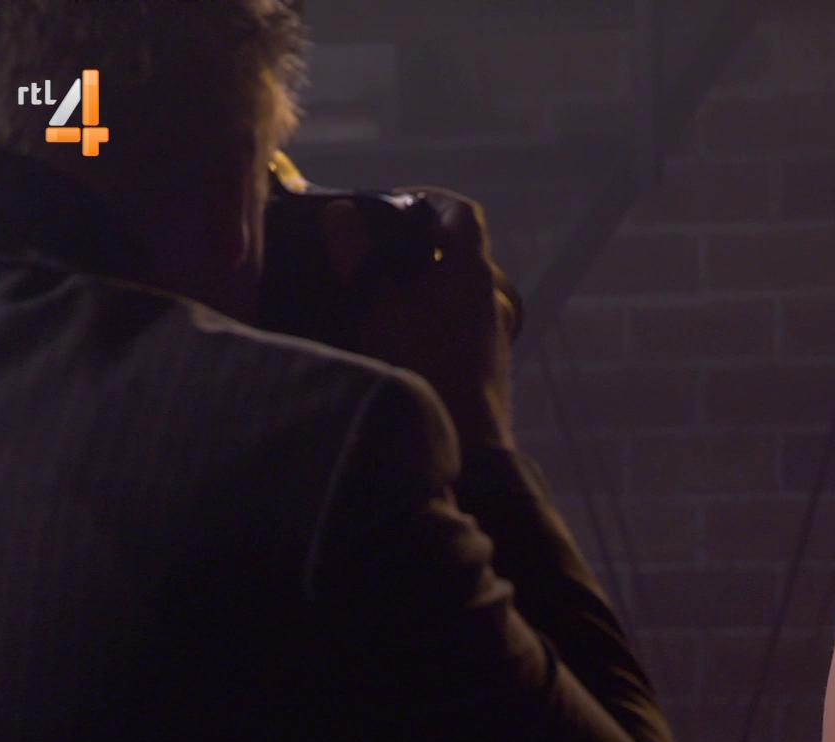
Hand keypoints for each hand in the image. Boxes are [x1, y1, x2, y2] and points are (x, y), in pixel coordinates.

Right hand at [322, 187, 517, 449]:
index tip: (391, 205)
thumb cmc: (423, 366)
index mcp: (473, 271)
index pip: (461, 212)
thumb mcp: (378, 306)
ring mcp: (492, 334)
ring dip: (420, 284)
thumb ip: (358, 257)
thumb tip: (341, 215)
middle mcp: (491, 297)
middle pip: (458, 251)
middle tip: (372, 251)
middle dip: (416, 245)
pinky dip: (428, 317)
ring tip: (374, 293)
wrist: (468, 451)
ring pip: (456, 292)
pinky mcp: (485, 366)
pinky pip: (456, 325)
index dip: (427, 199)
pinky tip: (393, 337)